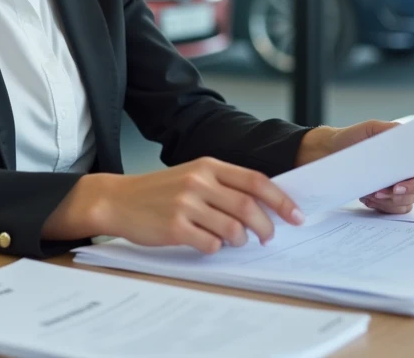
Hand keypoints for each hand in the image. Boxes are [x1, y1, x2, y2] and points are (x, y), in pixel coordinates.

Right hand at [48, 158, 304, 254]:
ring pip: (232, 228)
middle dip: (267, 226)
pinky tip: (208, 244)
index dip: (281, 200)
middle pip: (248, 206)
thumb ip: (222, 185)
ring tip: (236, 241)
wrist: (118, 199)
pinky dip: (216, 248)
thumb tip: (263, 205)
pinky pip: (209, 244)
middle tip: (269, 237)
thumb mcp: (192, 176)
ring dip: (241, 239)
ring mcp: (186, 204)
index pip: (256, 181)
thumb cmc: (158, 191)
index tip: (296, 216)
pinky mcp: (174, 227)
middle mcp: (199, 181)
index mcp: (208, 166)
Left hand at [296, 120, 413, 214]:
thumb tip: (407, 134)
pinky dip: (382, 208)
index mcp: (412, 155)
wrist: (330, 152)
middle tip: (378, 192)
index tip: (397, 186)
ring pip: (408, 204)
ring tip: (369, 194)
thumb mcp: (370, 129)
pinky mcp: (388, 199)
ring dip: (390, 203)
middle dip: (403, 196)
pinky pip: (395, 211)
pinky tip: (367, 198)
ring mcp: (400, 187)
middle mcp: (410, 172)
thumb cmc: (352, 138)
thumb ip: (390, 131)